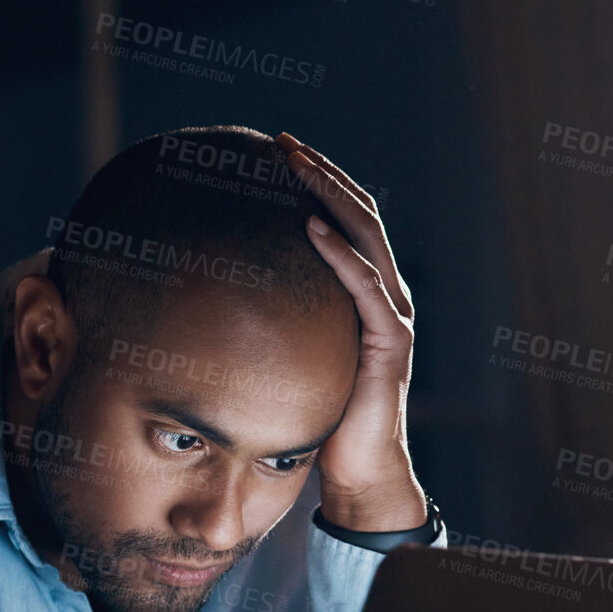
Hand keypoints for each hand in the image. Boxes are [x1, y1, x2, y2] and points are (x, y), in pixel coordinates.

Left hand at [277, 132, 428, 532]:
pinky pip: (364, 287)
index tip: (280, 151)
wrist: (357, 468)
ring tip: (297, 166)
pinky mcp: (391, 342)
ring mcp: (393, 316)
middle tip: (283, 143)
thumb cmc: (321, 415)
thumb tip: (219, 300)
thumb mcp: (296, 355)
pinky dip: (339, 253)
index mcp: (368, 292)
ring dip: (331, 196)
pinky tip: (310, 227)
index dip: (319, 182)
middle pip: (359, 215)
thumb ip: (279, 323)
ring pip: (366, 238)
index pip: (347, 220)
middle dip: (323, 174)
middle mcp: (386, 294)